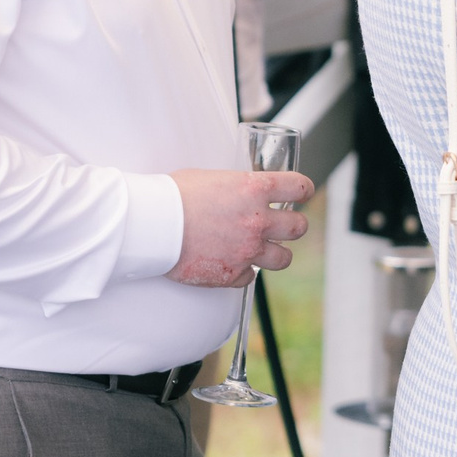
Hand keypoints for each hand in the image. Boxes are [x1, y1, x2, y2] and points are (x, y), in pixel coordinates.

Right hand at [168, 166, 314, 285]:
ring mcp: (247, 250)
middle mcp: (257, 221)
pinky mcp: (231, 274)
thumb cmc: (174, 195)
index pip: (299, 188)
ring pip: (283, 259)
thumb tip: (242, 191)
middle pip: (299, 227)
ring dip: (276, 253)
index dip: (304, 191)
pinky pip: (249, 277)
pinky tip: (230, 262)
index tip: (302, 194)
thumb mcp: (213, 178)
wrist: (152, 224)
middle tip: (285, 225)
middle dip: (295, 225)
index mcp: (254, 189)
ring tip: (264, 249)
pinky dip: (241, 272)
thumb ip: (237, 187)